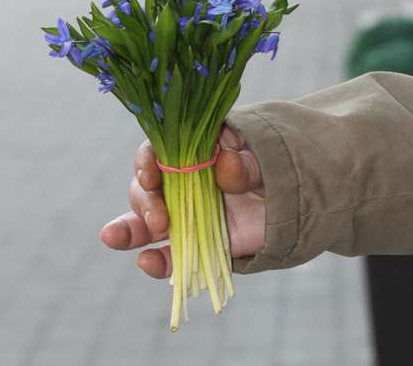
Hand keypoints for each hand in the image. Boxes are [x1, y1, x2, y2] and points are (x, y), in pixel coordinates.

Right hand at [99, 126, 265, 278]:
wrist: (298, 196)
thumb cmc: (275, 166)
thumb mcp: (267, 156)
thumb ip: (247, 161)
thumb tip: (225, 165)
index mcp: (192, 150)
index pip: (158, 150)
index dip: (148, 161)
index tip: (151, 175)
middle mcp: (180, 181)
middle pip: (147, 187)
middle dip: (144, 201)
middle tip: (159, 218)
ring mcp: (185, 214)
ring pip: (147, 222)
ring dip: (129, 230)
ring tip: (114, 238)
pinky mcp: (196, 244)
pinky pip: (172, 255)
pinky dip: (159, 262)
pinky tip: (148, 262)